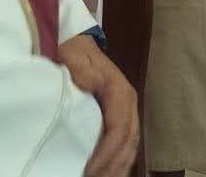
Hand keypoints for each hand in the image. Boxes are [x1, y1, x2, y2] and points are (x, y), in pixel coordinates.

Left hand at [58, 35, 138, 176]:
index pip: (118, 128)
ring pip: (131, 142)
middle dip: (114, 164)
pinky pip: (127, 140)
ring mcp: (127, 108)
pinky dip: (122, 157)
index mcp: (119, 90)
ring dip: (120, 164)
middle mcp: (128, 101)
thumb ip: (85, 71)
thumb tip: (96, 83)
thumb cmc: (74, 52)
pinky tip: (113, 170)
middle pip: (128, 139)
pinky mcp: (121, 113)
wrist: (78, 43)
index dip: (106, 152)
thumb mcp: (75, 58)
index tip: (91, 169)